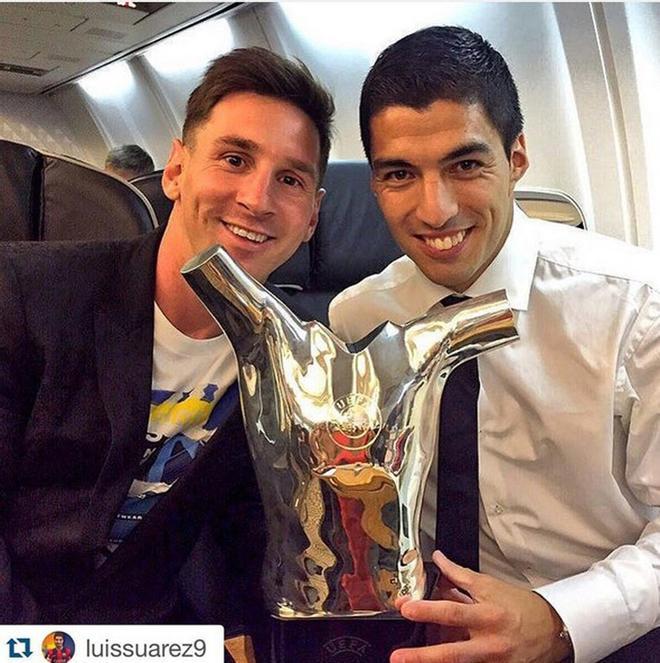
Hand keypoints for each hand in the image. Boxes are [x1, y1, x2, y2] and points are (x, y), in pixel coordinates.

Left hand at [390, 551, 571, 662]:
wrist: (552, 630)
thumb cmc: (518, 605)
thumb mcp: (490, 586)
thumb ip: (460, 575)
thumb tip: (438, 559)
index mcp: (488, 615)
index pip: (453, 611)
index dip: (428, 609)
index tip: (405, 608)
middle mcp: (490, 643)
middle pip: (453, 652)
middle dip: (423, 656)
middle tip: (398, 657)